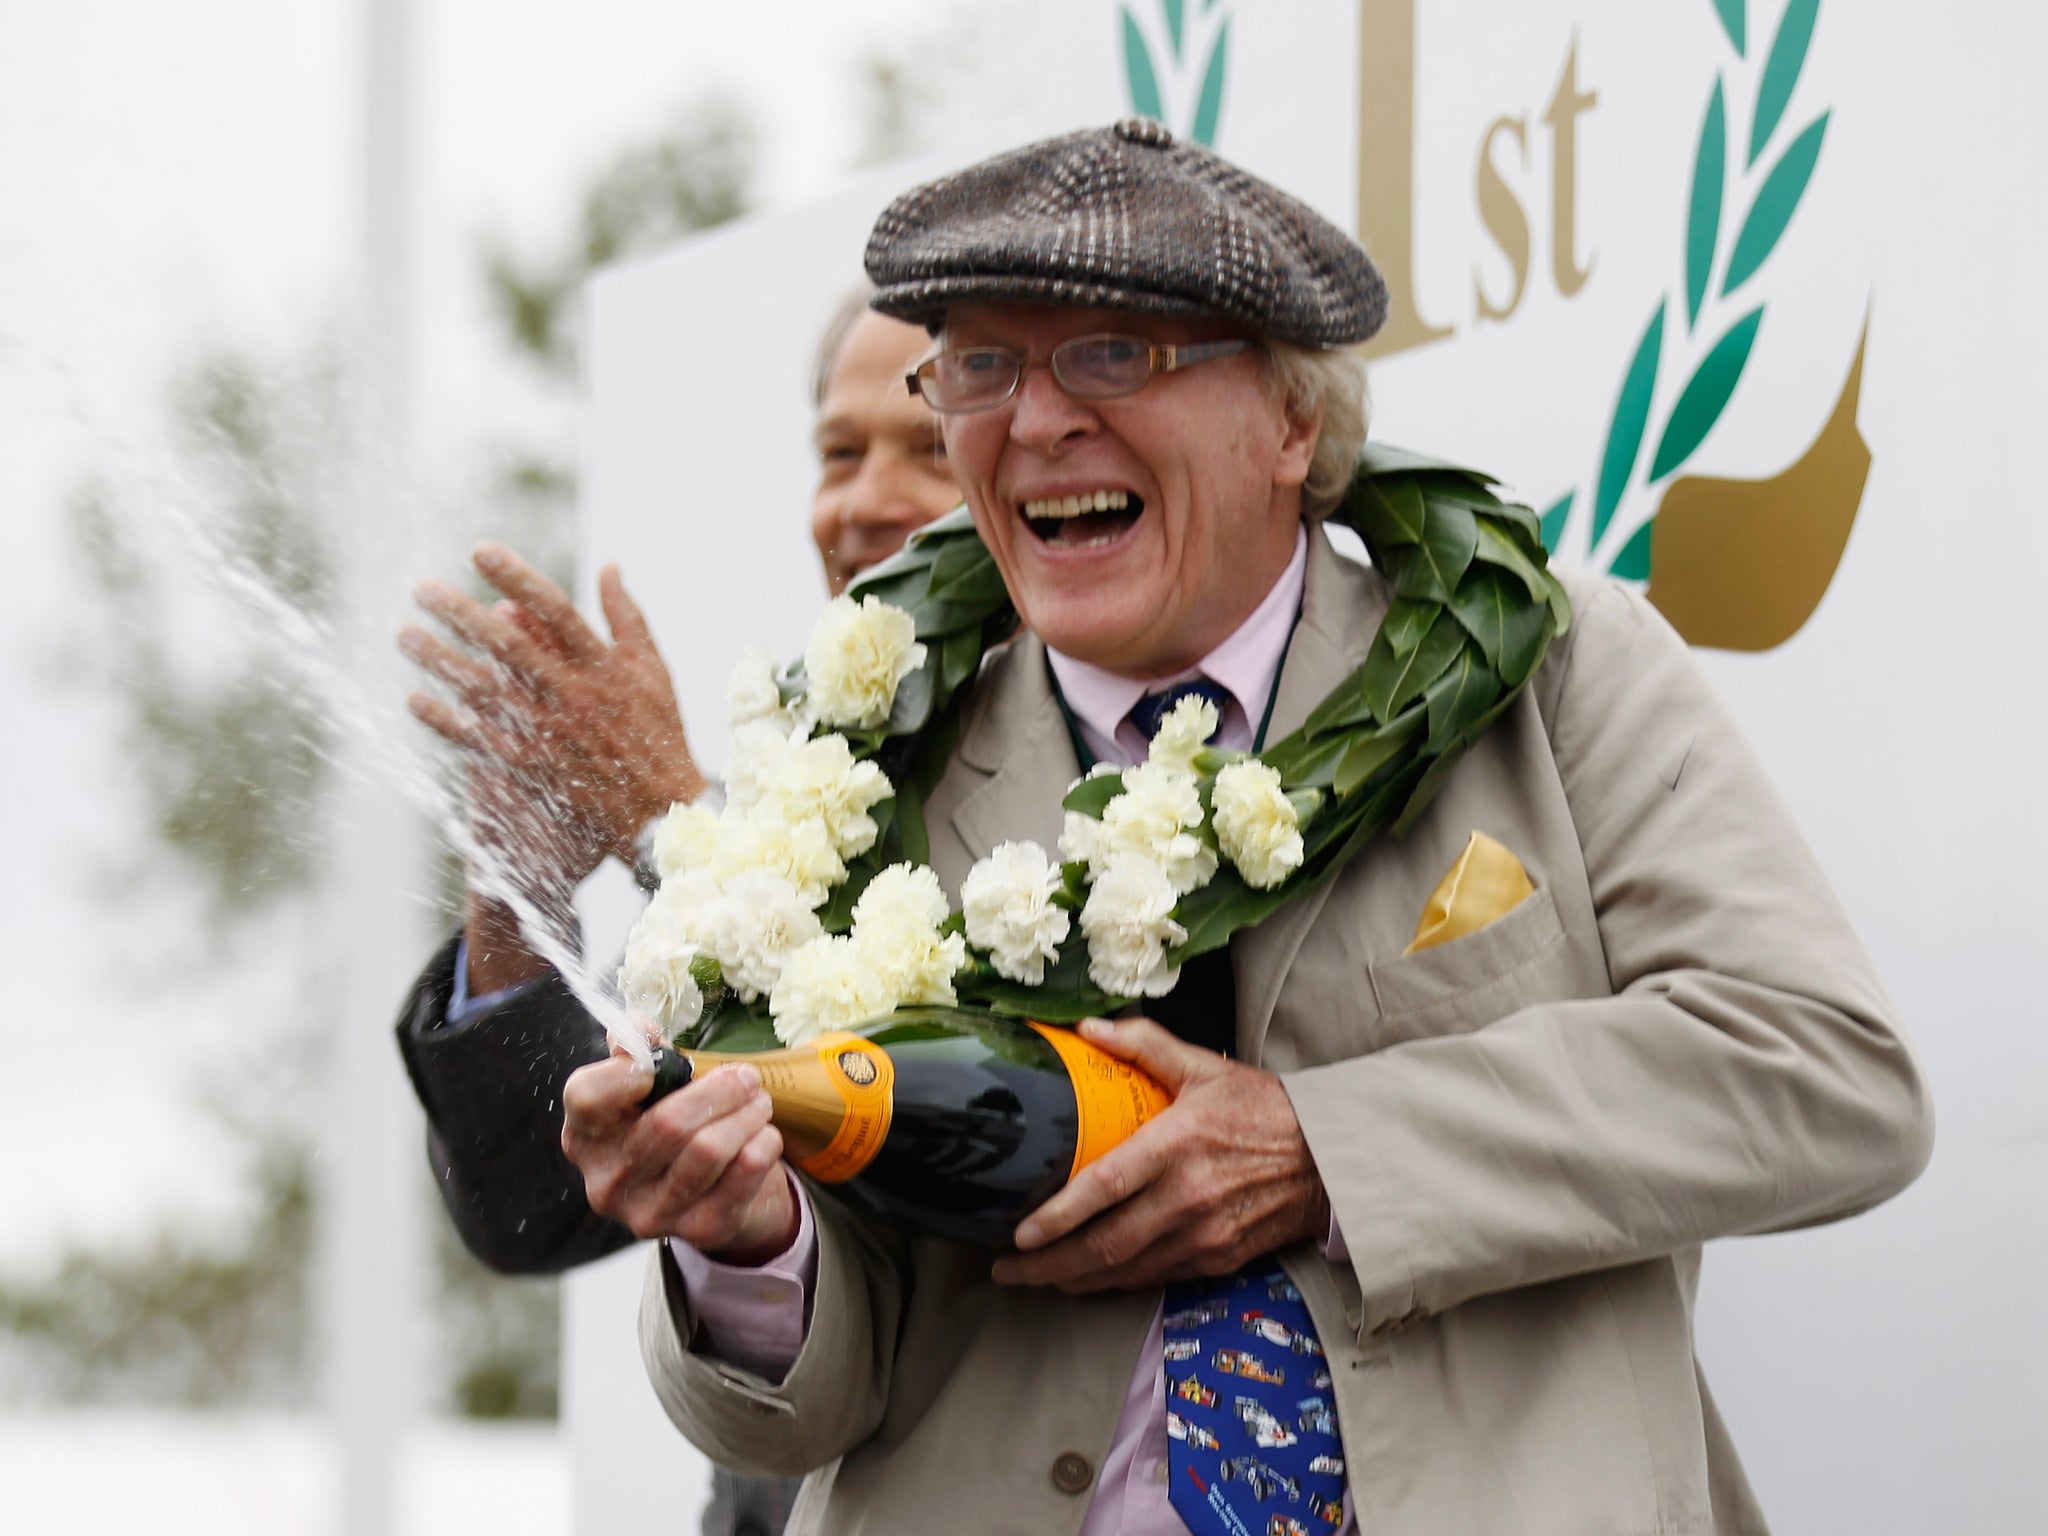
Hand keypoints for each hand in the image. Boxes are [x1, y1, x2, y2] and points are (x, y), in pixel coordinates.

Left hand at [400, 544, 704, 898]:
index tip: (479, 551)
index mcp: (604, 665)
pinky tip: (414, 701)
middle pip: (507, 645)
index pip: (555, 610)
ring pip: (484, 690)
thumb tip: (609, 565)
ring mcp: (549, 732)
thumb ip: (628, 617)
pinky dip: (446, 722)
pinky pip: (479, 741)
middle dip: (461, 613)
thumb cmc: (660, 736)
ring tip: (405, 634)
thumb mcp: (654, 670)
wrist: (662, 813)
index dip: (516, 576)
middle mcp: (573, 694)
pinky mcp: (532, 768)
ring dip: (441, 661)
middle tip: (421, 588)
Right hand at [561, 1037, 799, 1263]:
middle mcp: (608, 1181)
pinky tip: (763, 1134)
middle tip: (746, 1077)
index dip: (622, 1074)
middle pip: (668, 1122)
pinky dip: (763, 1143)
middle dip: (720, 1090)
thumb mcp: (653, 1088)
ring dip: (746, 1115)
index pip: (586, 1098)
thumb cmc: (673, 1127)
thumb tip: (635, 1025)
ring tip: (759, 1102)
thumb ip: (642, 1052)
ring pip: (709, 1149)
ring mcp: (650, 1213)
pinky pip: (744, 1172)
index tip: (657, 1064)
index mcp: (586, 1136)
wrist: (712, 1196)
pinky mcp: (698, 1229)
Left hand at [990, 1018, 1330, 1293]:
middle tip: (1006, 1268)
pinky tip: (1089, 1279)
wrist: (1331, 1160)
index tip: (1019, 1232)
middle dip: (1047, 1265)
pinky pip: (1155, 1278)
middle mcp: (1187, 1198)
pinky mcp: (1217, 1259)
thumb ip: (1144, 1044)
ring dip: (1075, 1280)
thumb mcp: (1204, 1067)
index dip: (1058, 1216)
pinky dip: (1116, 1283)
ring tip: (1035, 1277)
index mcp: (1178, 1145)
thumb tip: (1088, 1029)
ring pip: (1126, 1272)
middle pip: (1105, 1246)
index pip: (1105, 1188)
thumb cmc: (1266, 1109)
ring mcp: (1203, 1236)